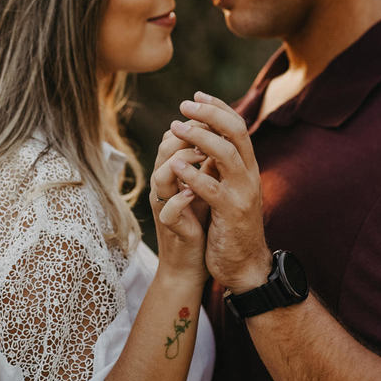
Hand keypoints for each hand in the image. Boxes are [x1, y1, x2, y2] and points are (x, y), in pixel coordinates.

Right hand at [149, 125, 207, 285]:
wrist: (193, 262)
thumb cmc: (200, 220)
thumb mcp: (206, 184)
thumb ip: (206, 161)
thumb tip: (220, 131)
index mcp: (173, 173)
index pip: (174, 138)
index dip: (193, 124)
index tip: (214, 118)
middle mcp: (165, 186)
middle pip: (164, 150)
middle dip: (186, 136)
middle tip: (210, 130)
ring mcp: (165, 206)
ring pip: (160, 176)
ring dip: (181, 163)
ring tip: (203, 155)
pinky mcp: (172, 228)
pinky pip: (168, 211)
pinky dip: (179, 201)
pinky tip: (194, 192)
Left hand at [167, 92, 271, 292]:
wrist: (244, 264)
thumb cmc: (230, 225)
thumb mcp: (228, 189)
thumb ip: (221, 166)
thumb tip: (205, 138)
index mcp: (248, 167)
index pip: (238, 126)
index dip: (218, 107)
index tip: (196, 95)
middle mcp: (250, 175)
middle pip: (236, 132)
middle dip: (209, 113)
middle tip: (184, 104)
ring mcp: (243, 193)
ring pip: (226, 154)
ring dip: (200, 138)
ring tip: (177, 127)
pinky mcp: (231, 213)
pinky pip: (212, 188)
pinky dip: (193, 175)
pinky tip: (175, 166)